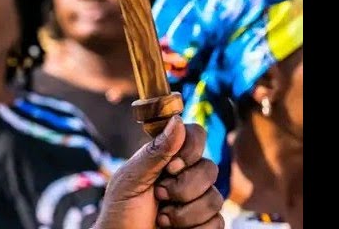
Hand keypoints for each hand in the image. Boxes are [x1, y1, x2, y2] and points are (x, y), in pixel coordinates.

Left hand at [95, 115, 223, 228]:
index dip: (190, 149)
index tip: (171, 166)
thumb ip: (155, 152)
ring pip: (216, 198)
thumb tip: (178, 121)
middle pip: (210, 168)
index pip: (195, 136)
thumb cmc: (120, 212)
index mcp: (167, 158)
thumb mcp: (130, 179)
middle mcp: (186, 176)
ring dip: (185, 213)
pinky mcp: (204, 225)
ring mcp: (198, 201)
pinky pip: (218, 222)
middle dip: (183, 188)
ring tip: (162, 218)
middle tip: (159, 196)